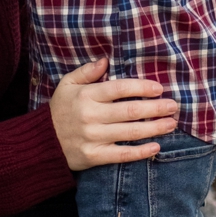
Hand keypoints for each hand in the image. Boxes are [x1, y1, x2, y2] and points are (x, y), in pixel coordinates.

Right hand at [48, 57, 179, 169]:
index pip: (119, 88)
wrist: (42, 142)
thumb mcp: (66, 85)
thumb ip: (86, 72)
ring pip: (130, 132)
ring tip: (171, 123)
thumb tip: (106, 60)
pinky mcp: (94, 155)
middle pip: (130, 111)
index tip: (159, 88)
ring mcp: (93, 137)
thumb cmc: (60, 110)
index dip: (141, 88)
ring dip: (155, 128)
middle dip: (155, 108)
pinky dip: (141, 152)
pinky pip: (122, 154)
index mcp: (85, 96)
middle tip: (173, 106)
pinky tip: (156, 147)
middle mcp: (90, 116)